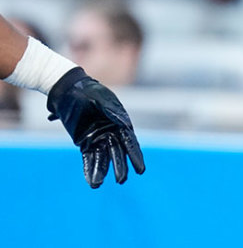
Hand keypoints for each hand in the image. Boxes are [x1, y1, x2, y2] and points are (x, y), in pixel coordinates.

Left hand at [46, 67, 145, 187]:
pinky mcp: (83, 142)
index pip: (130, 143)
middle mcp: (111, 133)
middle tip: (121, 180)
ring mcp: (97, 138)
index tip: (140, 170)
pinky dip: (89, 169)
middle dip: (120, 167)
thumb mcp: (102, 100)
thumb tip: (125, 125)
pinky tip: (91, 180)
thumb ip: (114, 112)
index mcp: (120, 123)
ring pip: (102, 158)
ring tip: (97, 184)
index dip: (136, 157)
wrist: (69, 90)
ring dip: (101, 171)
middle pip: (117, 154)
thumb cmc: (89, 92)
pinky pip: (88, 158)